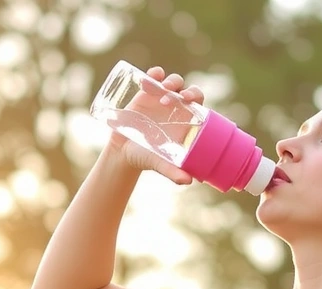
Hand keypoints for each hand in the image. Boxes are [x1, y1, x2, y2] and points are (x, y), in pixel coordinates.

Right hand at [107, 66, 204, 185]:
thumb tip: (188, 182)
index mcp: (185, 121)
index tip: (188, 100)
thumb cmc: (145, 159)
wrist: (123, 153)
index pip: (197, 103)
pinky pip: (152, 79)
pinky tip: (150, 76)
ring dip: (169, 81)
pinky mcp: (145, 94)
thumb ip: (172, 171)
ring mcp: (160, 99)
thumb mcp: (159, 164)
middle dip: (182, 87)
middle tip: (173, 94)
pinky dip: (153, 74)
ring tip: (160, 89)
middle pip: (185, 90)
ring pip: (170, 83)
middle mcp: (175, 108)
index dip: (195, 96)